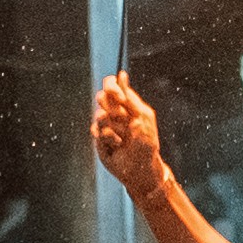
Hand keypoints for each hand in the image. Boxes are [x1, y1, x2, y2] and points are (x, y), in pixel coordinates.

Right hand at [90, 73, 167, 197]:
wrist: (141, 168)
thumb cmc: (146, 142)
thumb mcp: (141, 116)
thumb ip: (130, 97)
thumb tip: (122, 74)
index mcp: (125, 104)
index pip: (111, 85)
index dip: (111, 87)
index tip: (119, 96)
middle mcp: (113, 112)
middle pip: (101, 97)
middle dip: (112, 107)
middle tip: (123, 118)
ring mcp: (105, 125)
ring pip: (99, 115)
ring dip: (111, 125)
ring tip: (122, 137)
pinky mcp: (99, 138)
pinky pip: (96, 130)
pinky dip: (108, 137)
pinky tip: (117, 145)